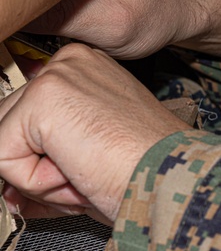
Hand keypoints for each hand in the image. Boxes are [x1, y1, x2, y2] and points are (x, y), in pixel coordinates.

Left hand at [0, 44, 190, 223]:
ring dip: (38, 179)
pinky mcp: (43, 99)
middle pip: (11, 129)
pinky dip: (35, 183)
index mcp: (87, 70)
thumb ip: (44, 161)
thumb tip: (6, 187)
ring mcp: (56, 77)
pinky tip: (79, 172)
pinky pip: (3, 157)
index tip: (82, 172)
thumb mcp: (90, 156)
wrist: (173, 179)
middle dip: (37, 170)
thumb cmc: (149, 171)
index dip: (44, 160)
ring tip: (87, 174)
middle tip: (87, 179)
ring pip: (5, 144)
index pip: (29, 120)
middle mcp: (70, 63)